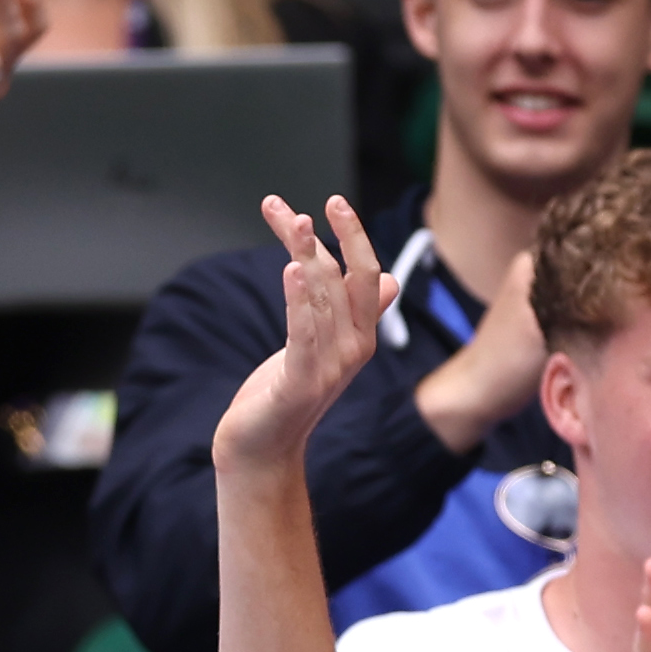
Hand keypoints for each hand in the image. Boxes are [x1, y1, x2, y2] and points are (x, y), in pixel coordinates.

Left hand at [215, 192, 401, 470]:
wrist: (261, 449)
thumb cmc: (287, 395)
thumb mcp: (323, 347)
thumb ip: (350, 312)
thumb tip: (388, 281)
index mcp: (361, 336)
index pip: (367, 275)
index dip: (353, 236)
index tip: (333, 202)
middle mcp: (352, 350)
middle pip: (344, 279)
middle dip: (327, 237)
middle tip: (293, 206)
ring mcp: (329, 369)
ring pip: (321, 298)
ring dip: (303, 253)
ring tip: (287, 218)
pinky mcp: (298, 385)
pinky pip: (303, 335)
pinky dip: (299, 300)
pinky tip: (291, 269)